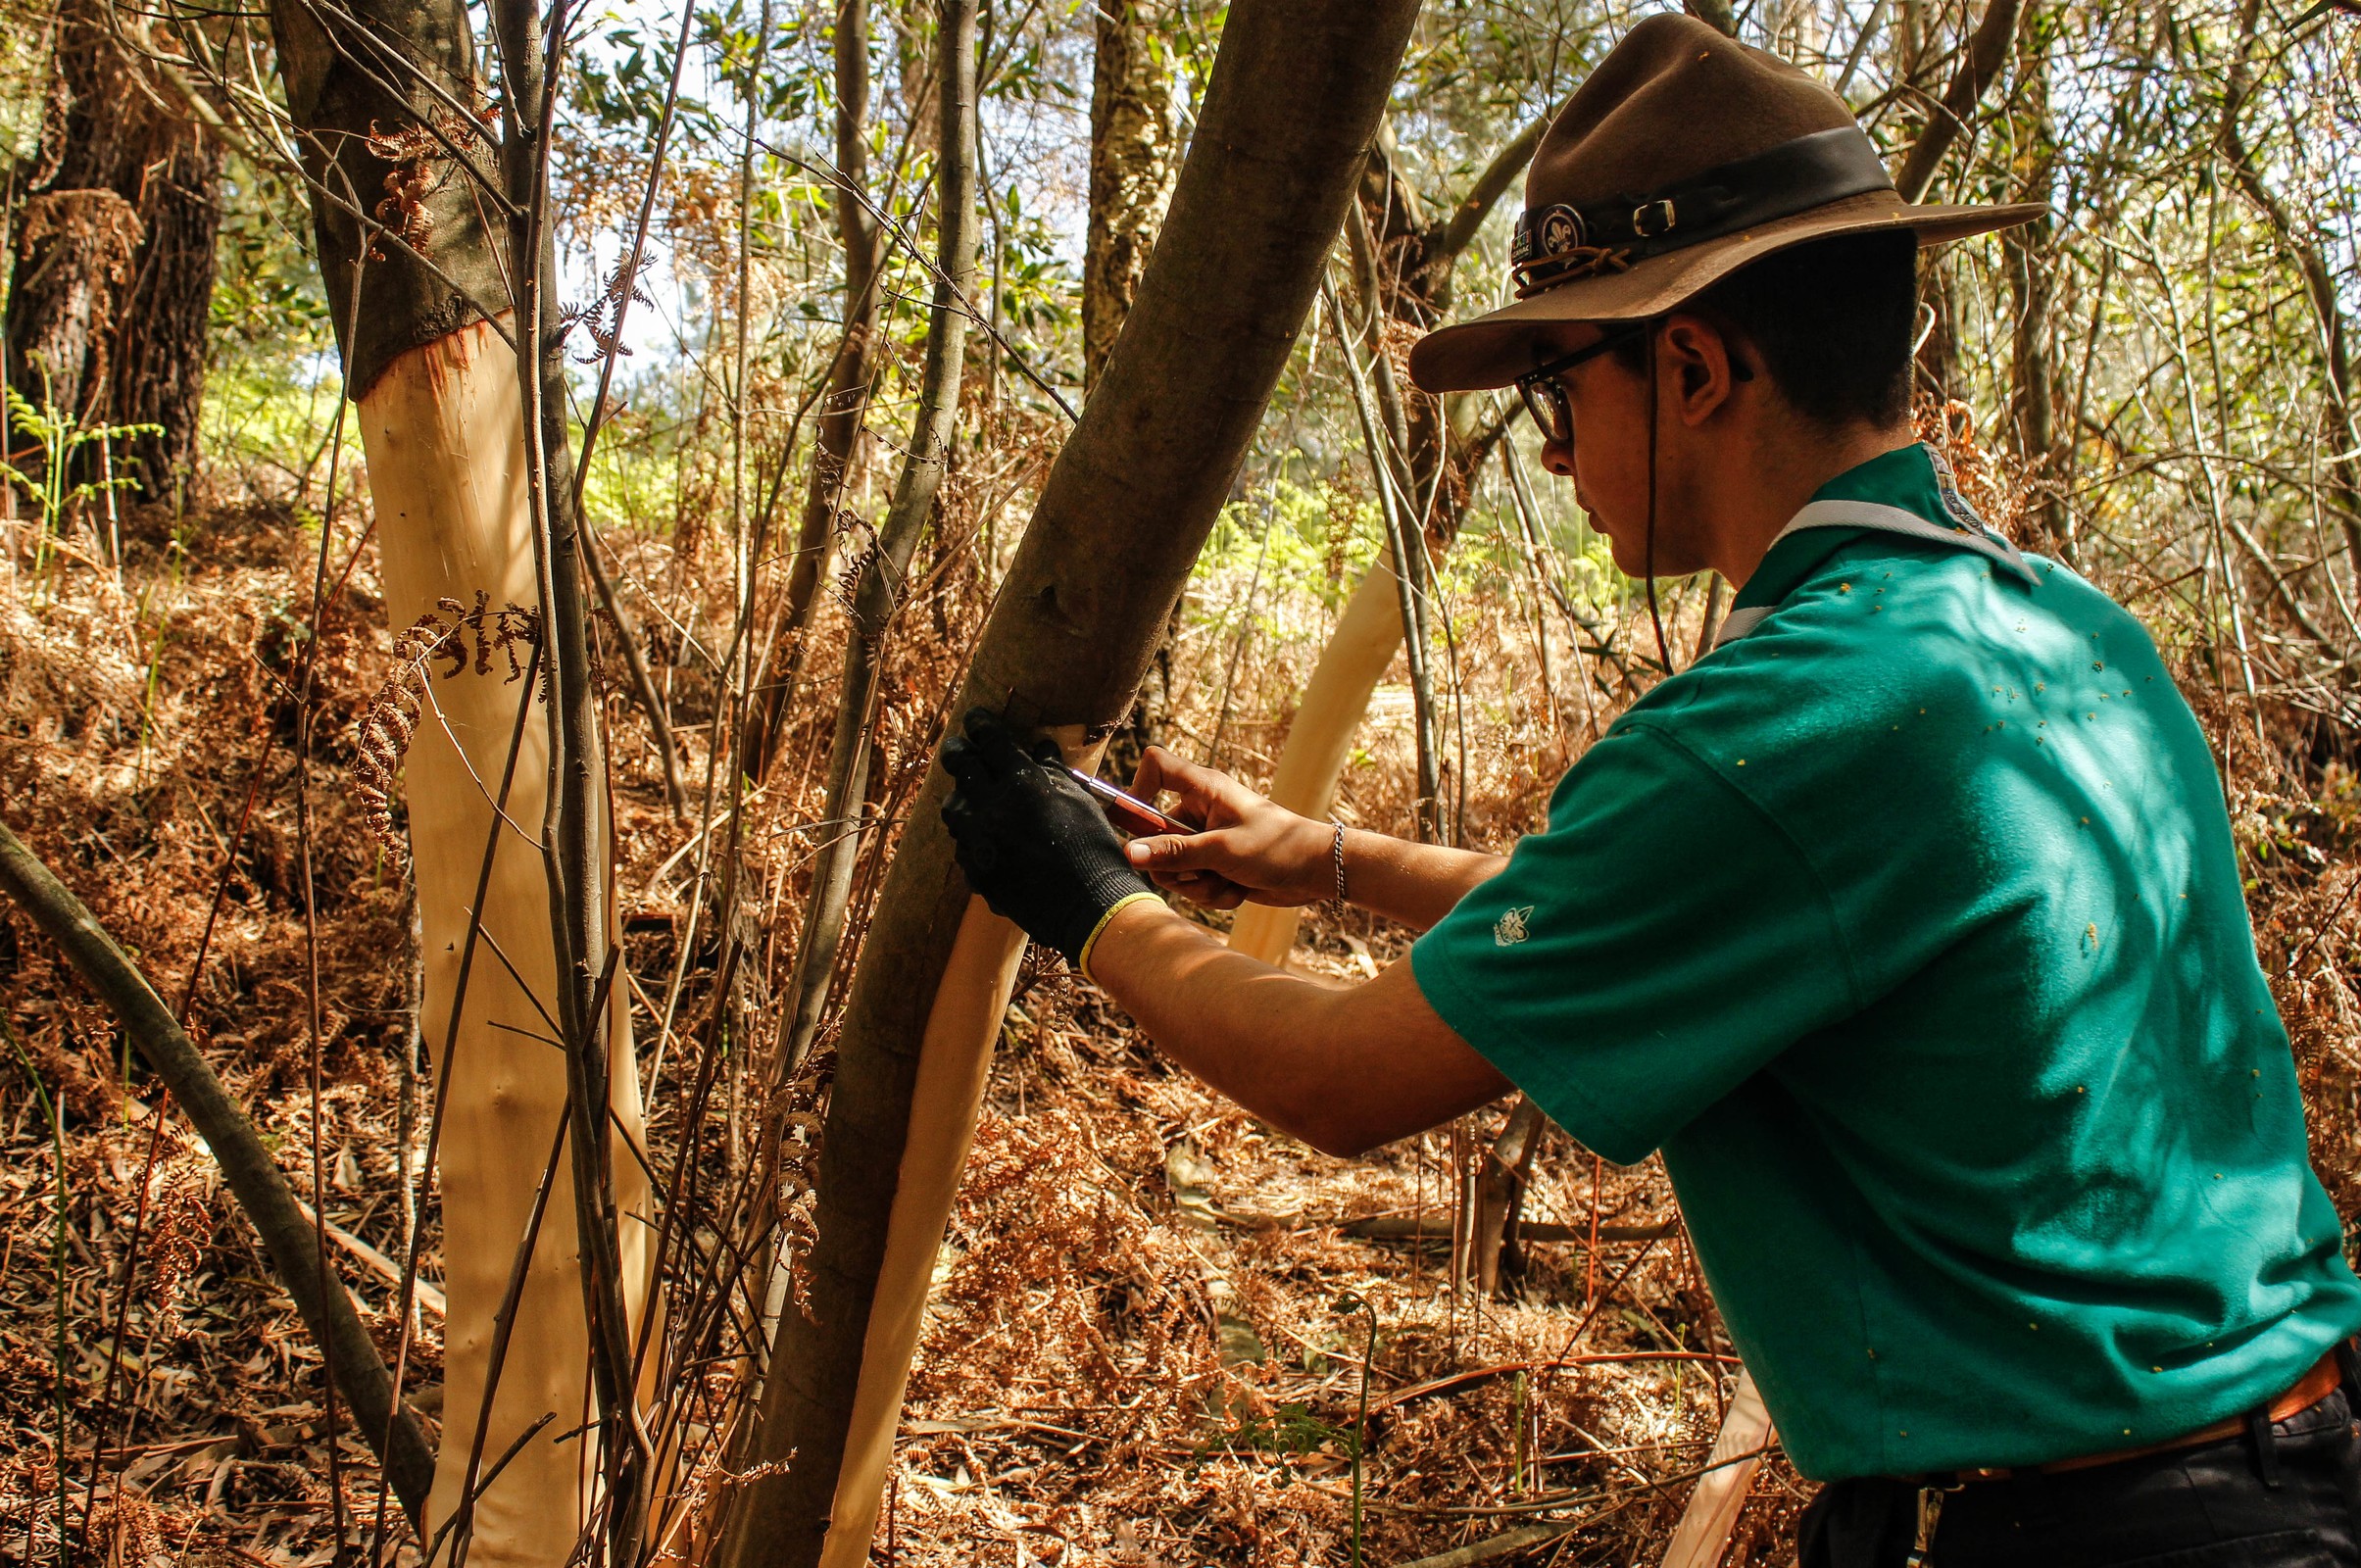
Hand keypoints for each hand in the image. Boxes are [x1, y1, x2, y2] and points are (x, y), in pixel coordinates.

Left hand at [940, 709, 1156, 966]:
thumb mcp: (1079, 800)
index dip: (981, 725)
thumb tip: (1039, 747)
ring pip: (953, 809)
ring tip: (968, 794)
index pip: (991, 741)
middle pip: (961, 767)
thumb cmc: (1093, 846)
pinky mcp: (976, 872)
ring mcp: (979, 842)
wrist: (1089, 905)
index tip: (975, 719)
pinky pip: (963, 845)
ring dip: (960, 797)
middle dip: (958, 752)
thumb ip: (1053, 771)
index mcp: (1022, 783)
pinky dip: (971, 835)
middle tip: (957, 747)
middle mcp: (992, 808)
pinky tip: (983, 836)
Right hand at [1122, 747, 1338, 910]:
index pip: (1155, 766)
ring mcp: (1205, 838)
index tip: (1139, 825)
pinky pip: (1192, 883)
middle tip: (1203, 871)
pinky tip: (1237, 889)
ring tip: (1229, 881)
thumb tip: (1130, 853)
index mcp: (1204, 789)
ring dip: (1199, 885)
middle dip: (1177, 866)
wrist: (1316, 872)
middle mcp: (1200, 810)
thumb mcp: (1222, 851)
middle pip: (1155, 835)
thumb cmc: (1277, 847)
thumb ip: (1175, 852)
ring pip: (1173, 867)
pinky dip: (1212, 892)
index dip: (1138, 788)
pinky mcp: (1213, 863)